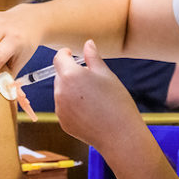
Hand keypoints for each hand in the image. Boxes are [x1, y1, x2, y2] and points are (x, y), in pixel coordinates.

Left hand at [53, 41, 143, 155]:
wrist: (119, 135)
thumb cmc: (116, 102)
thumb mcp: (106, 75)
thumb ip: (93, 57)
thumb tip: (88, 43)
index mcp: (70, 75)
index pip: (59, 58)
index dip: (65, 54)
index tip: (72, 54)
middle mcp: (60, 91)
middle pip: (60, 75)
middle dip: (71, 74)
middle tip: (92, 81)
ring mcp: (60, 109)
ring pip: (62, 92)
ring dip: (71, 90)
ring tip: (94, 99)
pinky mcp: (63, 122)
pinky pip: (64, 108)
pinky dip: (73, 106)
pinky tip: (91, 112)